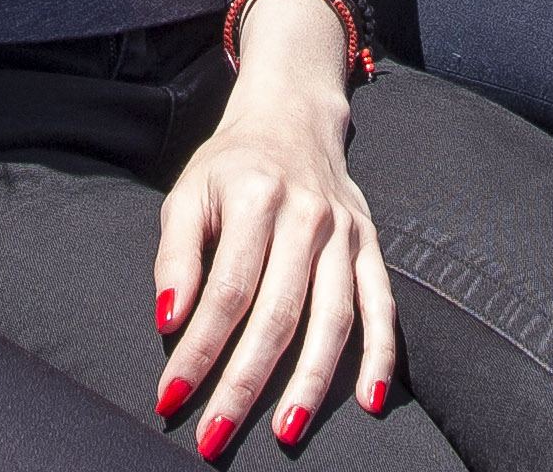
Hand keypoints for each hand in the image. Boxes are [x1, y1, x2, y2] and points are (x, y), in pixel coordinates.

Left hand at [149, 43, 398, 454]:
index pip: (226, 292)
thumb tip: (170, 321)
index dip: (198, 349)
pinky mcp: (371, 245)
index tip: (171, 397)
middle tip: (215, 437)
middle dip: (244, 383)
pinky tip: (371, 401)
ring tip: (284, 432)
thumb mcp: (186, 195)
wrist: (292, 117)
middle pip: (278, 314)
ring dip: (310, 383)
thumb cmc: (229, 167)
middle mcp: (307, 216)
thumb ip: (175, 256)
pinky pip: (382, 306)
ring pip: (333, 319)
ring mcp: (345, 233)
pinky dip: (381, 355)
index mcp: (256, 199)